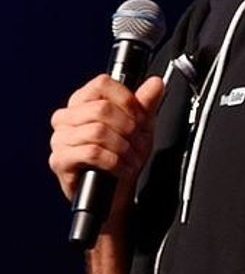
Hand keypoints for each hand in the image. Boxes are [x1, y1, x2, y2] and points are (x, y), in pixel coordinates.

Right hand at [49, 74, 164, 206]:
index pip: (102, 83)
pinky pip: (92, 154)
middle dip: (129, 127)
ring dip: (123, 146)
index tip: (140, 116)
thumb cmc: (122, 153)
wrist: (116, 190)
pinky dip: (114, 162)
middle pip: (102, 109)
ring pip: (97, 132)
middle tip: (138, 140)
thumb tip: (156, 83)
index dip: (127, 100)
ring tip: (131, 156)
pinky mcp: (59, 160)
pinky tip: (122, 168)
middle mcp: (66, 117)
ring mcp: (59, 139)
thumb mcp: (139, 124)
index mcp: (82, 101)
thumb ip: (146, 102)